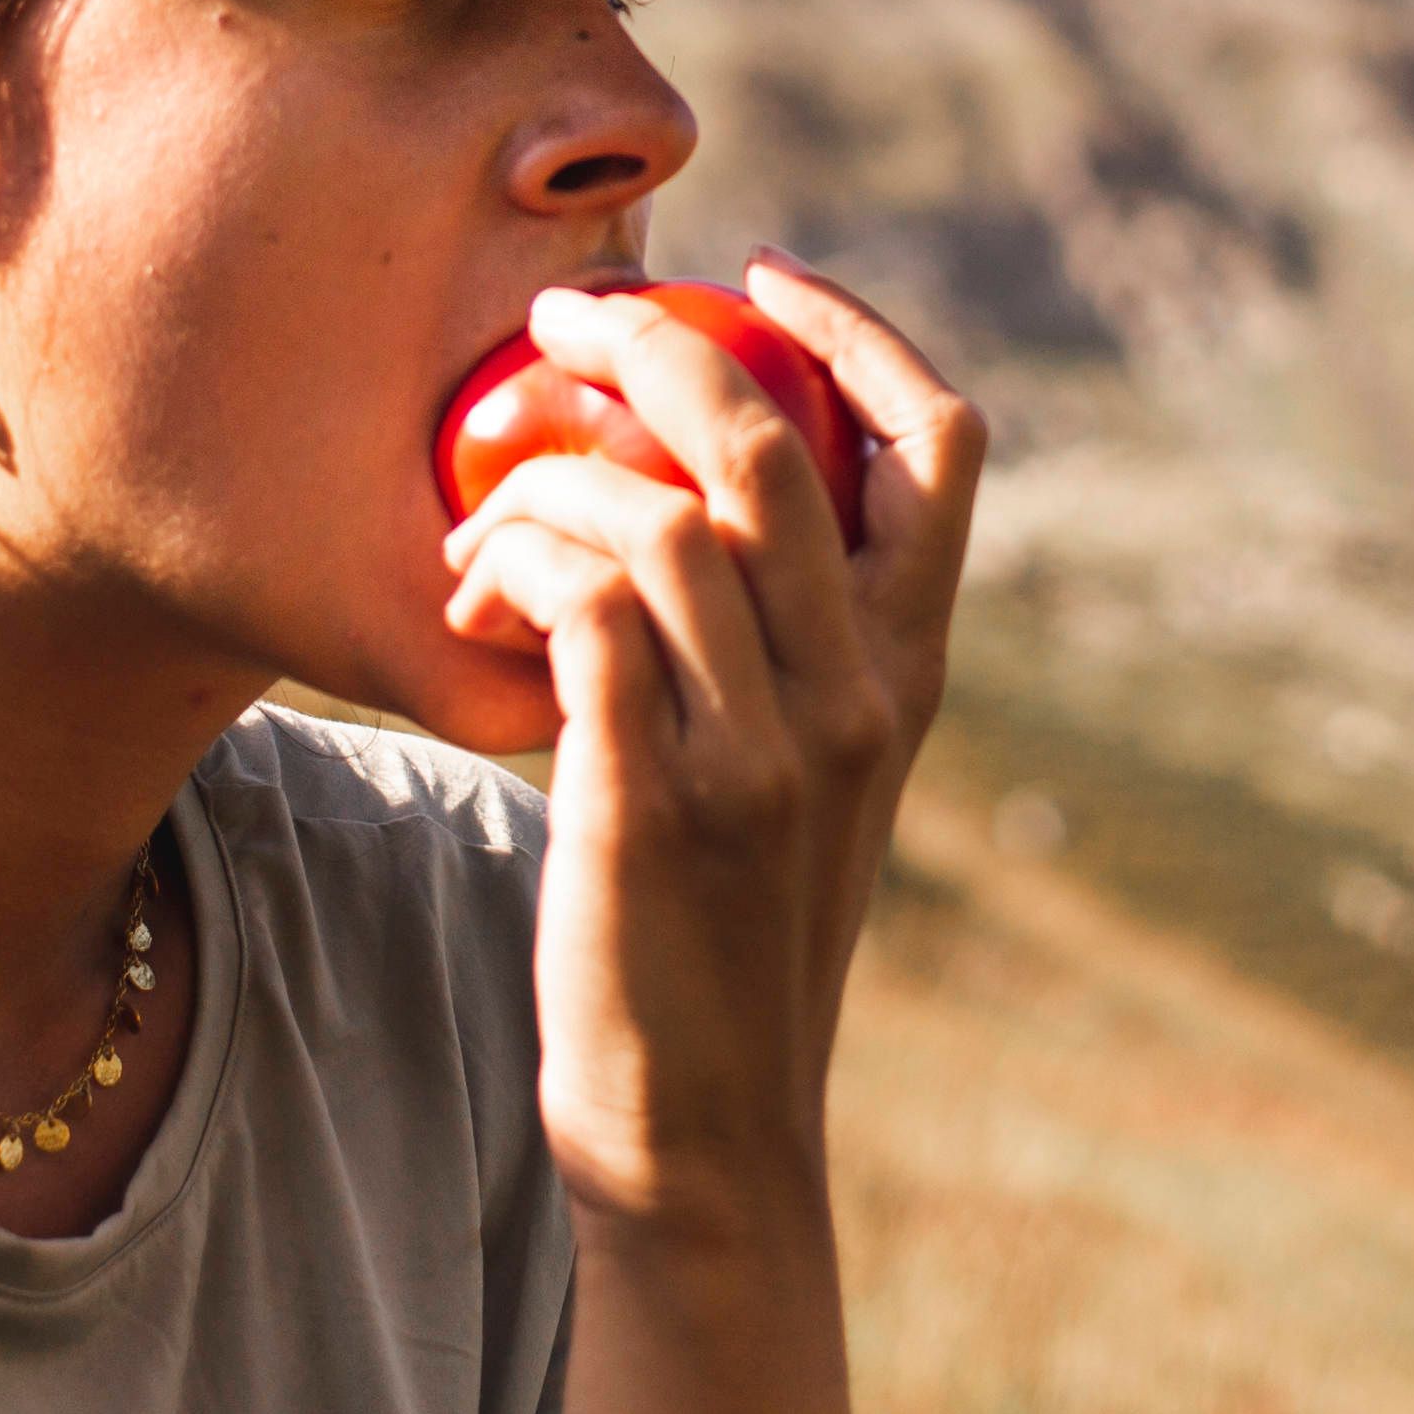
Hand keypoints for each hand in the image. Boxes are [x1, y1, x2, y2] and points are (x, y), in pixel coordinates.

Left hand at [437, 253, 981, 1241]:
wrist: (708, 1135)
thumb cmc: (725, 941)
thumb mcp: (806, 782)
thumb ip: (790, 650)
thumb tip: (701, 493)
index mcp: (913, 672)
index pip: (941, 442)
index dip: (859, 329)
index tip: (760, 278)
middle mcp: (859, 695)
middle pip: (774, 439)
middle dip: (655, 340)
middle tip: (559, 317)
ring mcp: (764, 750)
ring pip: (660, 513)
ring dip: (545, 479)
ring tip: (479, 516)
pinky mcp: (654, 799)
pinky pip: (584, 606)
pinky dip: (515, 562)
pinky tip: (472, 592)